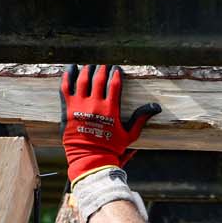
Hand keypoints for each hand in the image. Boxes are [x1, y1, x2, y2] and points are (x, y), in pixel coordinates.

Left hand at [59, 64, 160, 182]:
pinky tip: (71, 68)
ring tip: (90, 64)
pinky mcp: (67, 109)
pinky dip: (68, 77)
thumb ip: (141, 118)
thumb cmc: (111, 148)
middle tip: (103, 64)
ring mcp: (79, 106)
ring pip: (82, 80)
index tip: (117, 68)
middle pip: (98, 79)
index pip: (114, 84)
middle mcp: (94, 104)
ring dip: (87, 70)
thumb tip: (156, 107)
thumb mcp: (130, 135)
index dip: (116, 73)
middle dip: (101, 68)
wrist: (90, 158)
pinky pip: (66, 88)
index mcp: (110, 109)